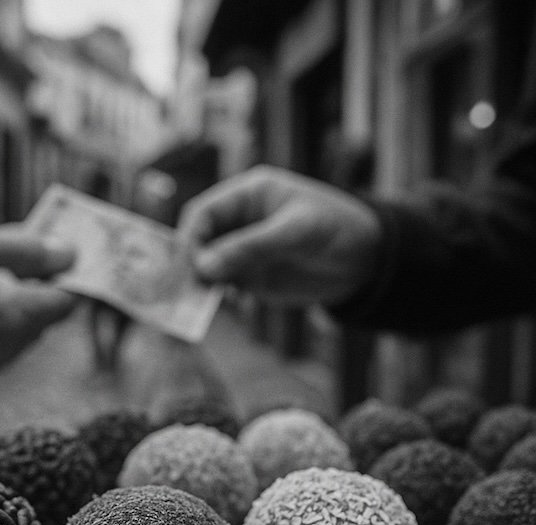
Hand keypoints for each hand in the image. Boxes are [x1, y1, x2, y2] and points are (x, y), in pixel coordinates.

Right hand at [0, 223, 77, 373]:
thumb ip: (30, 250)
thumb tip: (71, 254)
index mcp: (15, 311)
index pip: (69, 300)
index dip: (67, 278)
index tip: (52, 258)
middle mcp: (13, 344)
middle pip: (50, 315)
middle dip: (39, 289)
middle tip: (6, 264)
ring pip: (31, 330)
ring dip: (20, 307)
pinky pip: (10, 343)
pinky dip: (2, 324)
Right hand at [177, 165, 382, 305]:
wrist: (364, 261)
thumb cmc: (336, 229)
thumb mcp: (296, 232)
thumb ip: (252, 247)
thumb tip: (204, 266)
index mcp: (247, 195)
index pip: (203, 213)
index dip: (188, 237)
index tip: (186, 265)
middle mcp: (238, 222)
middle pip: (197, 241)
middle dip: (187, 264)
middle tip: (179, 290)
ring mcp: (241, 251)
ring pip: (205, 267)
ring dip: (196, 285)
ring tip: (190, 305)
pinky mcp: (248, 278)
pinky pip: (220, 288)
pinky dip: (212, 299)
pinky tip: (209, 310)